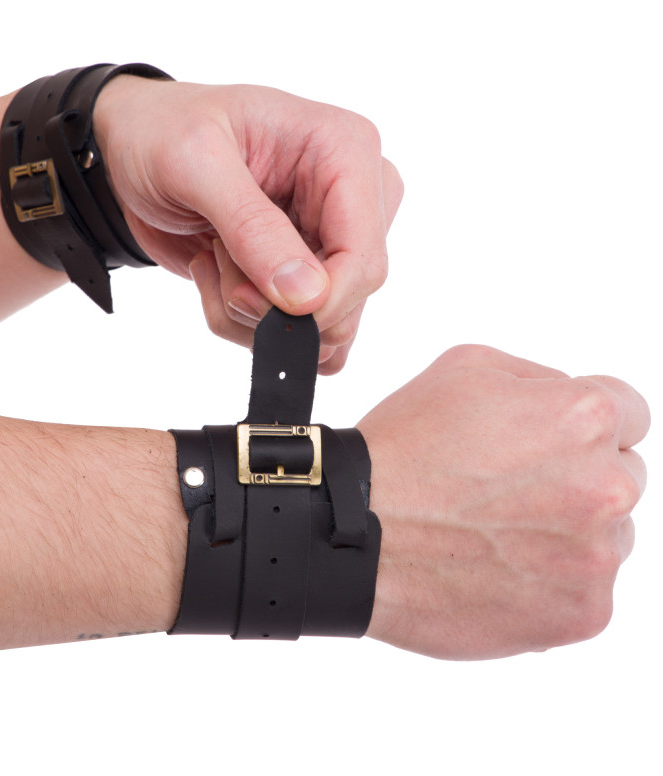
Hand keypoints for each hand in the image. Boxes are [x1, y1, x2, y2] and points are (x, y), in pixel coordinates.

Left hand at [93, 76, 402, 373]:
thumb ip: (252, 228)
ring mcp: (331, 242)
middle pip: (346, 301)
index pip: (364, 258)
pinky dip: (244, 324)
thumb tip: (308, 296)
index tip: (250, 300)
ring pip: (318, 328)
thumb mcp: (195, 162)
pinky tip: (217, 275)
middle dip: (271, 306)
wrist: (135, 148)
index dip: (318, 301)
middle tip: (217, 262)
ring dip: (250, 315)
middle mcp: (353, 201)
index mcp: (346, 153)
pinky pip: (292, 333)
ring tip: (213, 258)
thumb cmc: (164, 131)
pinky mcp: (306, 275)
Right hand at [358, 345, 649, 658]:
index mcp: (583, 419)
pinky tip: (495, 566)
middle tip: (509, 487)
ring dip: (568, 531)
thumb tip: (567, 400)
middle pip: (622, 475)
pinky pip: (585, 589)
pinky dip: (550, 581)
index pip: (630, 414)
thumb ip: (538, 377)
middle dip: (577, 476)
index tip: (550, 441)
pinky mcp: (583, 614)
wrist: (353, 534)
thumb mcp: (463, 369)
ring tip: (495, 532)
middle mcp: (605, 487)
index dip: (581, 424)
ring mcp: (598, 557)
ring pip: (609, 536)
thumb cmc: (401, 452)